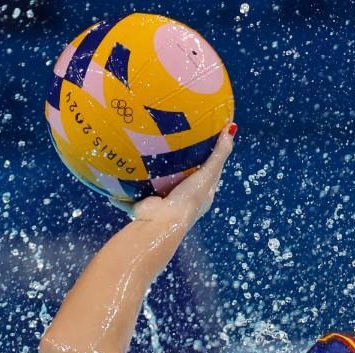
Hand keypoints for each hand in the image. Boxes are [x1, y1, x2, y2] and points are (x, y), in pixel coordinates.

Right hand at [109, 122, 237, 223]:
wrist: (159, 222)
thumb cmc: (188, 199)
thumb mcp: (208, 174)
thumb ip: (219, 154)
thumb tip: (231, 128)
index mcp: (203, 194)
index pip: (209, 170)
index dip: (208, 153)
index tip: (204, 133)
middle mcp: (184, 198)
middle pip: (184, 174)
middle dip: (178, 159)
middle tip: (171, 135)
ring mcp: (164, 200)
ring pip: (160, 179)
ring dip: (153, 167)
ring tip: (146, 143)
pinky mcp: (146, 201)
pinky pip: (137, 186)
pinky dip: (130, 178)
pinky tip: (123, 160)